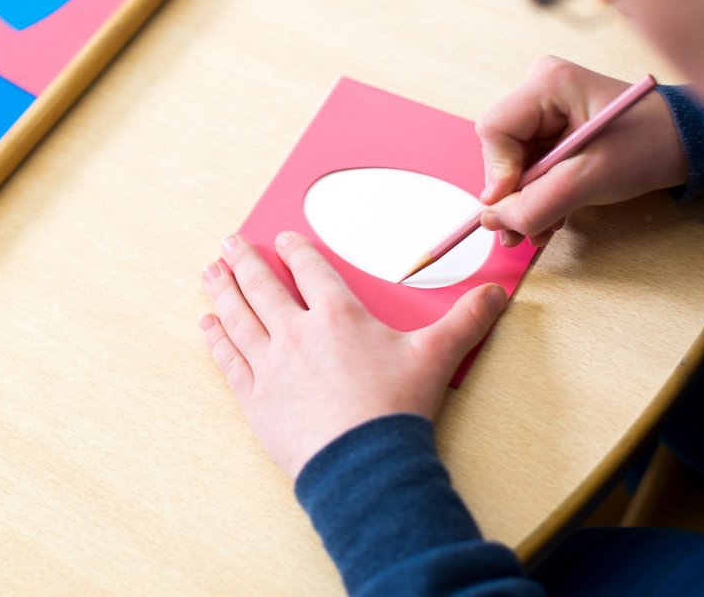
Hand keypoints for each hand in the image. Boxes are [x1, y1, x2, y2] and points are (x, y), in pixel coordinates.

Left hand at [199, 231, 507, 479]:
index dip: (294, 251)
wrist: (363, 463)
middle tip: (229, 243)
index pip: (310, 271)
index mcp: (337, 316)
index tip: (281, 239)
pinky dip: (216, 340)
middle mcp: (297, 333)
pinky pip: (229, 360)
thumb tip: (497, 292)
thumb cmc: (397, 408)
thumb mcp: (437, 356)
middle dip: (245, 262)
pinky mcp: (255, 399)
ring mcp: (271, 365)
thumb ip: (466, 319)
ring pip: (239, 318)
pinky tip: (206, 324)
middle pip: (263, 287)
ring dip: (222, 290)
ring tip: (209, 271)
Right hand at [477, 57, 687, 247]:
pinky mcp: (553, 131)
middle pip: (501, 150)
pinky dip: (538, 196)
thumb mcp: (590, 179)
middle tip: (524, 233)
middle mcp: (540, 92)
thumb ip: (538, 203)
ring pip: (512, 165)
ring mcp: (546, 112)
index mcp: (548, 85)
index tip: (513, 208)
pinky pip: (530, 168)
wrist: (688, 144)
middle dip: (513, 195)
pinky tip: (552, 217)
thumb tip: (491, 221)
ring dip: (525, 203)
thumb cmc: (650, 145)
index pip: (495, 129)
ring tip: (541, 232)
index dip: (498, 172)